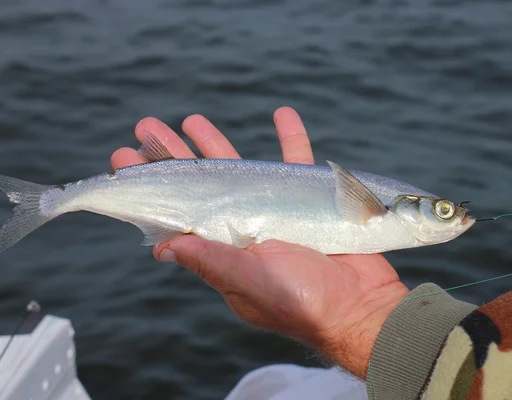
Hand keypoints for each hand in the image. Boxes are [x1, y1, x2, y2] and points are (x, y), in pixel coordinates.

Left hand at [110, 107, 408, 377]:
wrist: (362, 306)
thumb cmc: (304, 302)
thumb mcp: (253, 283)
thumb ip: (212, 262)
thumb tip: (163, 246)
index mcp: (224, 250)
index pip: (178, 213)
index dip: (152, 187)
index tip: (125, 158)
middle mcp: (244, 228)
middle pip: (201, 185)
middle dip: (173, 155)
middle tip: (146, 126)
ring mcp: (276, 212)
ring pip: (240, 170)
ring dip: (217, 144)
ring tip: (191, 118)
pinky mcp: (309, 199)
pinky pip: (298, 163)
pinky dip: (291, 138)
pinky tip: (283, 113)